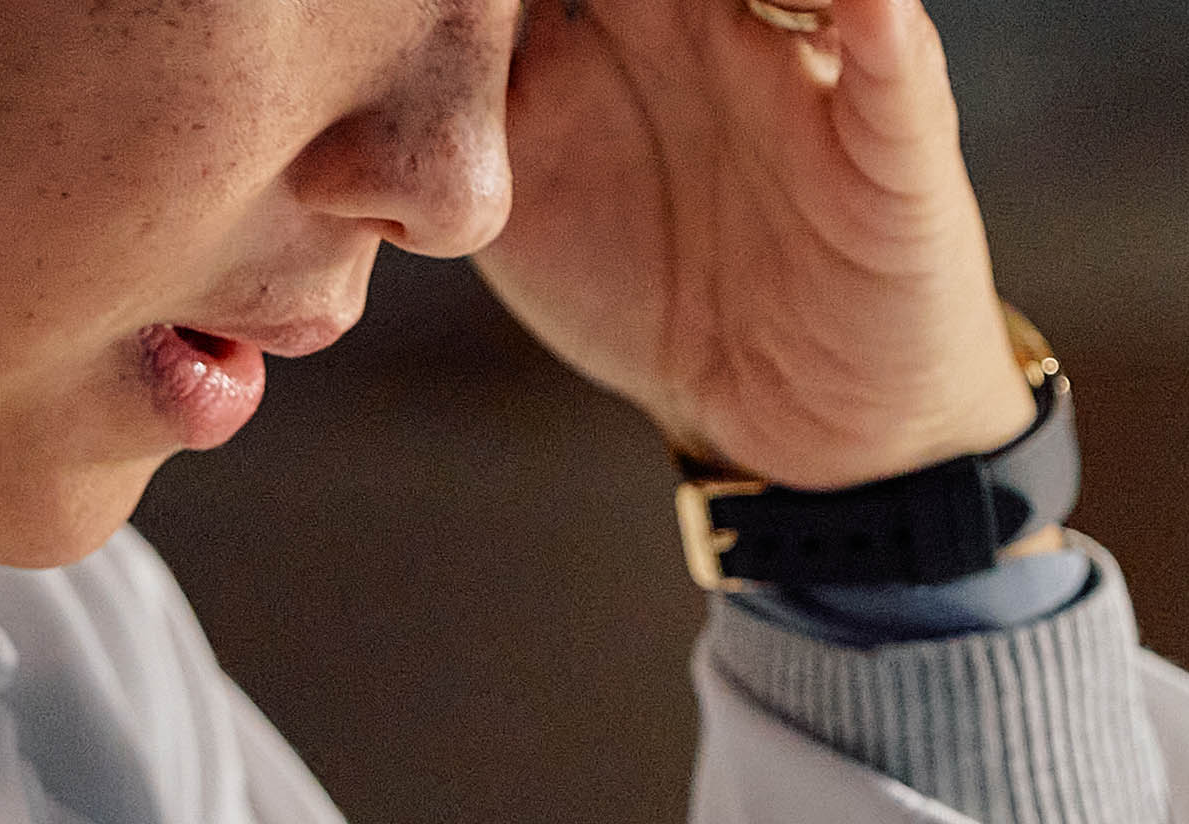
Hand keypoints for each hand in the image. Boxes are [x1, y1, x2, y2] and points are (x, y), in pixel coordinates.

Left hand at [480, 0, 1032, 490]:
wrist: (799, 417)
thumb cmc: (652, 291)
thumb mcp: (515, 204)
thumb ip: (428, 139)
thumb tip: (297, 112)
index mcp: (612, 20)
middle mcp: (709, 13)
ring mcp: (804, 61)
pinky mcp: (891, 141)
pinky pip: (891, 60)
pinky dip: (876, 15)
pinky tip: (860, 1)